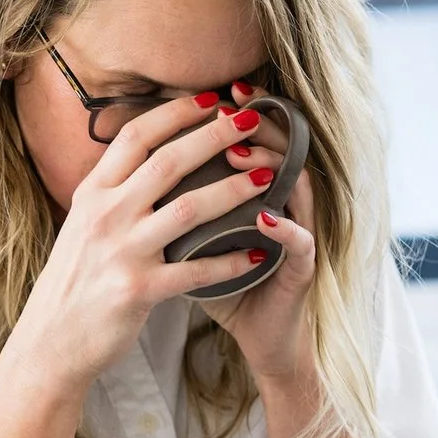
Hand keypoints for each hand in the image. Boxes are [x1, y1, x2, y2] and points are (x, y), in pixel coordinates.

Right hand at [0, 93, 273, 405]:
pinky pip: (196, 270)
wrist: (51, 341)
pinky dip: (230, 261)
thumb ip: (112, 193)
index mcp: (92, 193)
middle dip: (215, 137)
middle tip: (252, 121)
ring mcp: (122, 251)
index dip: (176, 113)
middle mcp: (105, 215)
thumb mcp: (81, 226)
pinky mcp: (138, 290)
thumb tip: (142, 157)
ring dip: (233, 190)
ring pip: (189, 209)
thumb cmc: (74, 282)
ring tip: (268, 178)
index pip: (136, 136)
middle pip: (169, 162)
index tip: (212, 99)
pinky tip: (259, 254)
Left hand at [197, 80, 317, 389]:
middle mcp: (285, 206)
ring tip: (238, 156)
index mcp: (258, 195)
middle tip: (229, 106)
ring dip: (267, 168)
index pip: (252, 141)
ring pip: (296, 186)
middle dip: (255, 125)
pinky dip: (284, 228)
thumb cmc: (229, 291)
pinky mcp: (305, 270)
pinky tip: (264, 217)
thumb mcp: (197, 244)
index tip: (208, 94)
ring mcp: (299, 235)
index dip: (234, 115)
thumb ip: (177, 212)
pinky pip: (301, 242)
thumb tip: (132, 178)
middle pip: (279, 149)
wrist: (262, 343)